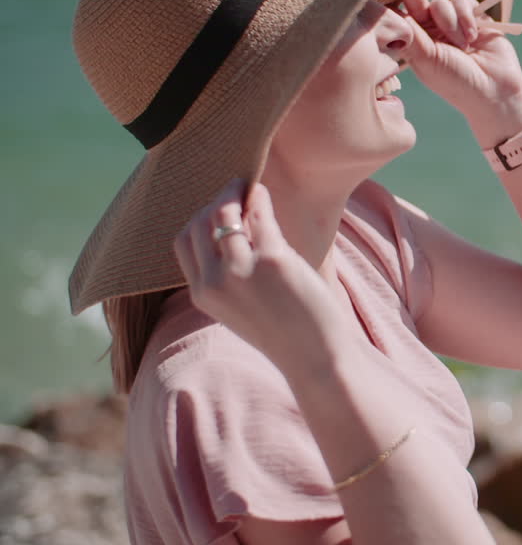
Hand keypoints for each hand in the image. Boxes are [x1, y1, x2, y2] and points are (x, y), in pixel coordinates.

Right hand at [173, 180, 358, 371]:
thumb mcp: (242, 306)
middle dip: (214, 201)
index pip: (183, 242)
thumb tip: (235, 227)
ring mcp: (241, 271)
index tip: (216, 208)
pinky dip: (260, 199)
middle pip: (200, 223)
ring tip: (248, 187)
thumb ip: (229, 275)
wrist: (315, 357)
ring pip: (226, 215)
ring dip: (235, 194)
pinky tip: (264, 195)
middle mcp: (215, 282)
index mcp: (202, 295)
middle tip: (233, 188)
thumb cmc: (285, 331)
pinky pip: (260, 216)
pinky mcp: (273, 260)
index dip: (198, 218)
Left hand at [396, 0, 521, 133]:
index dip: (394, 2)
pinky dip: (467, 17)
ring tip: (463, 45)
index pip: (402, 18)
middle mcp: (433, 32)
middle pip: (419, 2)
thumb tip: (392, 13)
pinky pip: (463, 2)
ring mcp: (454, 24)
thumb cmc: (456, 82)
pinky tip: (473, 36)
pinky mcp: (475, 18)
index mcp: (417, 44)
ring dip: (451, 21)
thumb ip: (411, 36)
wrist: (494, 90)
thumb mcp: (427, 61)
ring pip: (442, 3)